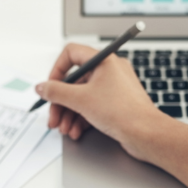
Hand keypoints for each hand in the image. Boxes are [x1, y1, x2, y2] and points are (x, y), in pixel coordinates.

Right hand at [35, 43, 168, 160]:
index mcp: (104, 61)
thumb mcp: (80, 100)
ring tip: (64, 128)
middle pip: (73, 81)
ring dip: (68, 114)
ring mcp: (112, 88)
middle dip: (60, 102)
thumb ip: (56, 92)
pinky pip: (90, 107)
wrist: (145, 134)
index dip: (56, 70)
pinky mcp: (114, 104)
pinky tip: (76, 131)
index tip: (50, 87)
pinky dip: (80, 119)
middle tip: (53, 116)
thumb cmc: (123, 112)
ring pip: (80, 97)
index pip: (71, 54)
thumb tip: (41, 87)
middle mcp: (108, 71)